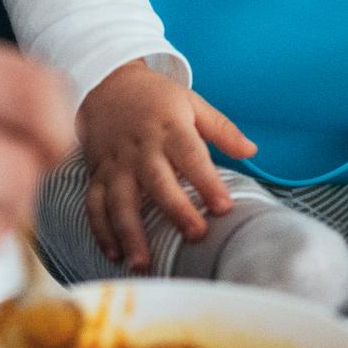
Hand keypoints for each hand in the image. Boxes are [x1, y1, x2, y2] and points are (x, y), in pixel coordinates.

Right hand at [77, 61, 256, 268]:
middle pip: (157, 182)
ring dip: (130, 233)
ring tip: (143, 263)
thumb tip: (252, 150)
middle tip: (195, 235)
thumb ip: (221, 129)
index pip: (191, 156)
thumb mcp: (191, 103)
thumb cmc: (154, 98)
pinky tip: (114, 254)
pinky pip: (94, 204)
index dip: (207, 182)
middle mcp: (141, 149)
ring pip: (121, 201)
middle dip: (175, 210)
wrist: (105, 83)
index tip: (224, 207)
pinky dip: (101, 230)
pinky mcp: (97, 174)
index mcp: (169, 129)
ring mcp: (116, 164)